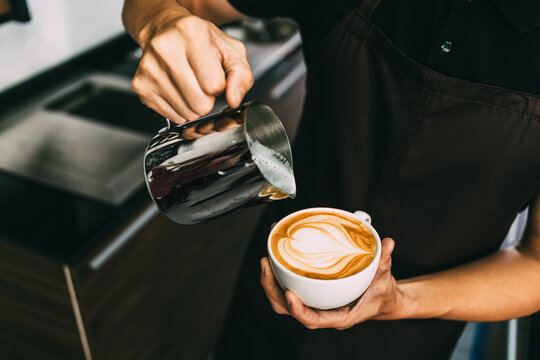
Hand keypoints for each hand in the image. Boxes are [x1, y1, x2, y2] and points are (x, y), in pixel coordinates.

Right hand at [131, 11, 252, 123]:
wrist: (164, 29)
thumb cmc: (199, 39)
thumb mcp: (230, 49)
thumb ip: (241, 75)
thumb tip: (234, 100)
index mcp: (191, 33)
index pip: (215, 85)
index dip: (220, 85)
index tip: (213, 73)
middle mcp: (165, 49)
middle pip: (200, 103)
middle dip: (208, 99)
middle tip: (202, 82)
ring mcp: (149, 69)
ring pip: (186, 113)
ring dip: (194, 105)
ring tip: (190, 84)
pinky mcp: (141, 86)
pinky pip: (172, 116)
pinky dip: (180, 108)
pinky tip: (178, 90)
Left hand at [260, 238, 400, 329]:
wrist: (381, 299)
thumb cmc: (380, 294)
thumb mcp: (384, 279)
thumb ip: (384, 262)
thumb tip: (388, 244)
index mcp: (338, 316)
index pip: (312, 320)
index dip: (298, 310)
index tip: (289, 294)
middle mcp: (321, 312)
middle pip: (287, 309)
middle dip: (272, 289)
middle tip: (266, 264)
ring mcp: (313, 302)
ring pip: (282, 300)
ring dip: (270, 282)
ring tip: (266, 258)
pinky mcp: (309, 293)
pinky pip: (288, 287)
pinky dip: (279, 275)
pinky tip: (275, 255)